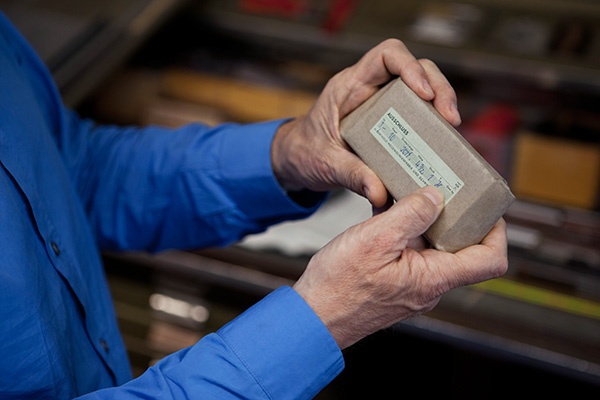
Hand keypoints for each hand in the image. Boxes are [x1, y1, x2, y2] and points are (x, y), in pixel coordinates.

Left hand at [271, 39, 460, 206]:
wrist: (297, 159)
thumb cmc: (305, 151)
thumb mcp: (325, 163)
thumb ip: (350, 175)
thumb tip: (380, 192)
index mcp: (349, 86)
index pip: (386, 55)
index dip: (411, 67)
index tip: (424, 94)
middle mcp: (369, 88)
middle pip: (415, 68)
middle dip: (438, 88)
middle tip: (449, 118)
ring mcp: (382, 103)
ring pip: (422, 88)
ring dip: (440, 105)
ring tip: (450, 130)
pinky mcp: (390, 121)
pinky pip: (417, 114)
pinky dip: (431, 125)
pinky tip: (439, 144)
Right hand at [293, 186, 507, 348]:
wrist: (312, 316)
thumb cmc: (337, 288)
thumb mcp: (375, 239)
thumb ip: (410, 215)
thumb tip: (435, 197)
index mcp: (433, 279)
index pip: (490, 260)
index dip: (496, 231)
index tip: (485, 208)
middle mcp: (428, 287)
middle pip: (462, 249)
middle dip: (454, 217)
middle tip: (442, 189)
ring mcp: (412, 287)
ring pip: (432, 250)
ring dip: (424, 223)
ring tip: (409, 197)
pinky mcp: (396, 284)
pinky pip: (411, 255)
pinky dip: (405, 234)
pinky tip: (386, 216)